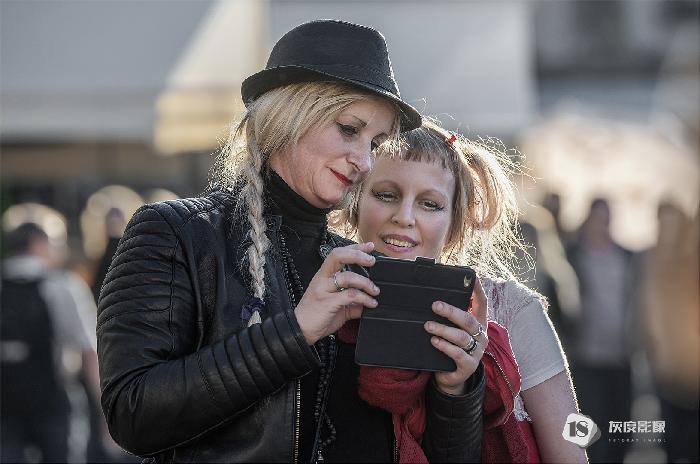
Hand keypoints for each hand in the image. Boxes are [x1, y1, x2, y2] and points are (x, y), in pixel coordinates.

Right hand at [294, 242, 378, 344]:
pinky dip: (364, 299)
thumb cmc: (316, 315)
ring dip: (366, 283)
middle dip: (358, 255)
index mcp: (323, 276)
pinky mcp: (328, 303)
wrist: (300, 330)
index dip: (354, 248)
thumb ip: (351, 302)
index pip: (338, 254)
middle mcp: (322, 279)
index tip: (369, 247)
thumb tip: (368, 303)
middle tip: (372, 261)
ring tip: (375, 291)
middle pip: (338, 256)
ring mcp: (324, 290)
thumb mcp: (336, 305)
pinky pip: (350, 295)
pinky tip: (371, 303)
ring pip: (347, 277)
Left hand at [424, 278, 488, 394]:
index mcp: (479, 324)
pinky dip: (444, 346)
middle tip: (435, 305)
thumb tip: (434, 300)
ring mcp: (477, 352)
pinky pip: (457, 354)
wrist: (451, 377)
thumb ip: (450, 319)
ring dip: (443, 329)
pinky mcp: (469, 366)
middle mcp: (481, 337)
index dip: (478, 291)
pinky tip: (434, 341)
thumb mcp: (453, 331)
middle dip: (451, 312)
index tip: (473, 277)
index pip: (482, 304)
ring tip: (428, 326)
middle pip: (468, 320)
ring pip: (461, 337)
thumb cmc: (450, 348)